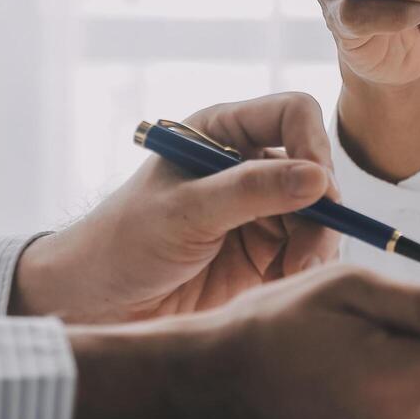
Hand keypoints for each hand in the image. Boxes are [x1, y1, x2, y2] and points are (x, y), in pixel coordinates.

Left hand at [12, 93, 339, 322]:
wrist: (99, 304)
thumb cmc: (125, 243)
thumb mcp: (185, 211)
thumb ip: (251, 191)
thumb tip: (319, 179)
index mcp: (223, 132)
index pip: (293, 114)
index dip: (313, 144)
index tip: (318, 189)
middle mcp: (249, 164)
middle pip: (316, 171)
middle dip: (320, 212)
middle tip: (309, 253)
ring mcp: (262, 209)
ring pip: (321, 216)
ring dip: (316, 246)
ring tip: (292, 277)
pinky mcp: (267, 251)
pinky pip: (309, 251)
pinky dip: (305, 268)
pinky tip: (281, 285)